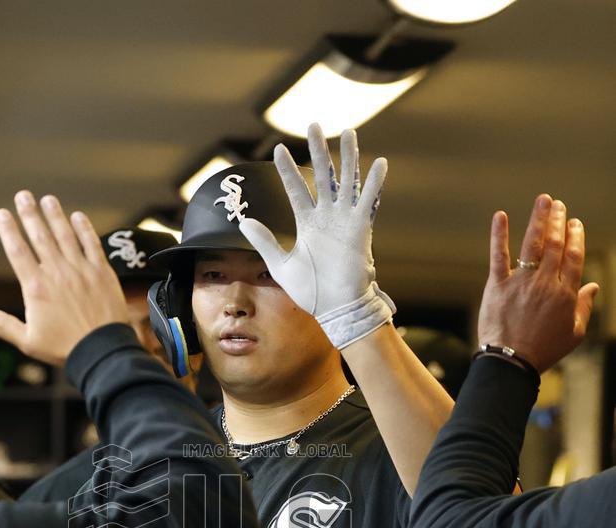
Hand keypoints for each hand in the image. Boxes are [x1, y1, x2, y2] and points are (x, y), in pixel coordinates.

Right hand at [0, 192, 129, 364]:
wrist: (102, 352)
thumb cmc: (65, 349)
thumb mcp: (28, 341)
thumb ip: (2, 325)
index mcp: (36, 288)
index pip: (17, 251)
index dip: (8, 230)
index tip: (1, 213)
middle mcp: (57, 273)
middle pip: (40, 236)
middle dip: (29, 213)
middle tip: (23, 196)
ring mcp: (81, 270)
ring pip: (65, 235)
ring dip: (55, 215)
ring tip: (47, 200)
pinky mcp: (102, 272)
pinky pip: (92, 244)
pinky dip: (84, 228)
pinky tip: (78, 216)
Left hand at [238, 123, 394, 349]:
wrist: (336, 308)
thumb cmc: (311, 291)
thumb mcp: (281, 265)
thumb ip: (265, 241)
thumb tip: (243, 222)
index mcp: (307, 224)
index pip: (295, 190)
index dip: (287, 170)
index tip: (278, 149)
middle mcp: (326, 218)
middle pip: (322, 176)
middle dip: (317, 151)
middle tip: (313, 124)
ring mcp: (344, 220)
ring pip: (346, 181)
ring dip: (347, 157)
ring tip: (347, 132)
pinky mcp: (360, 228)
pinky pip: (368, 200)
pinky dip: (374, 182)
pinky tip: (379, 162)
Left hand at [477, 194, 598, 372]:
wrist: (511, 362)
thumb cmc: (543, 351)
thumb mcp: (573, 333)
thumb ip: (583, 308)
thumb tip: (593, 288)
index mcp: (565, 293)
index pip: (573, 256)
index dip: (575, 237)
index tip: (575, 223)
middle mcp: (545, 283)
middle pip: (555, 245)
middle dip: (559, 221)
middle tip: (559, 205)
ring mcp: (521, 283)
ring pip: (532, 245)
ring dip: (539, 220)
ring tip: (544, 200)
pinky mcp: (497, 286)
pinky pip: (498, 256)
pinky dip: (498, 235)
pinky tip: (500, 216)